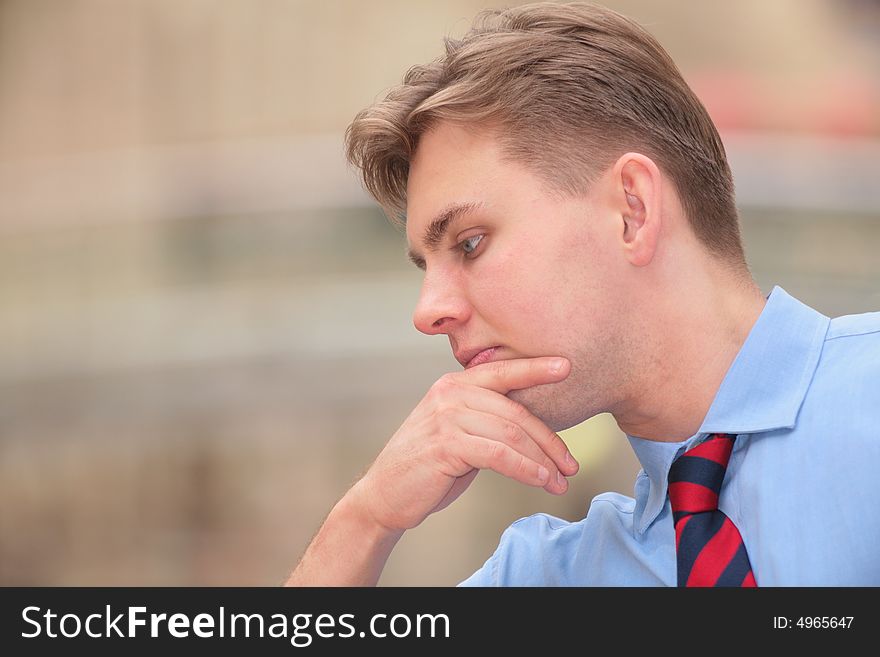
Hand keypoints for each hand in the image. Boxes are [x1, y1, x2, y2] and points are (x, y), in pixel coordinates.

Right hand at [352, 356, 578, 532]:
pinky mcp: (446, 445)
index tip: (566, 367)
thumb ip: (486, 420)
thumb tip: (532, 429)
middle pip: (515, 412)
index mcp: (453, 385)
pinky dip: (525, 468)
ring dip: (542, 461)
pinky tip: (540, 480)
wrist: (385, 494)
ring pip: (511, 434)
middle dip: (549, 441)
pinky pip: (499, 455)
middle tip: (570, 465)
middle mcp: (450, 394)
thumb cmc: (427, 466)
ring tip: (560, 481)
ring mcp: (446, 417)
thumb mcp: (458, 433)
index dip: (536, 369)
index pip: (502, 372)